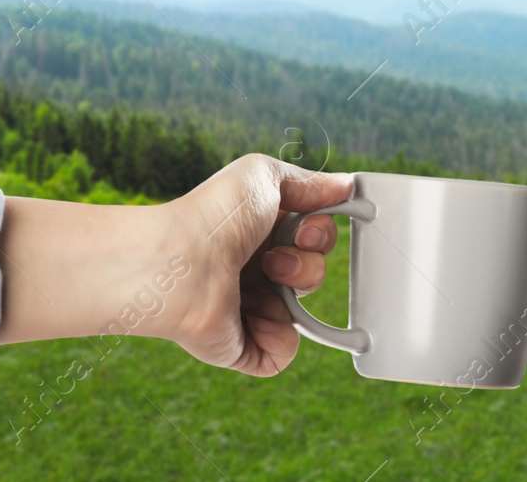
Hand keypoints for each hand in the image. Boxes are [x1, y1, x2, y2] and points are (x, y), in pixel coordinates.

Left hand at [165, 154, 352, 374]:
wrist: (181, 263)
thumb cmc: (214, 215)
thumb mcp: (265, 175)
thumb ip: (309, 182)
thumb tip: (345, 186)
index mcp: (257, 231)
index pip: (311, 236)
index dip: (320, 230)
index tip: (308, 224)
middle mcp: (253, 269)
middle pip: (313, 270)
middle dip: (307, 259)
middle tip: (275, 253)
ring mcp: (248, 308)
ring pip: (302, 308)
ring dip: (294, 289)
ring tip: (263, 278)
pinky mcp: (242, 345)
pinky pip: (284, 350)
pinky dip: (279, 335)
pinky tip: (255, 316)